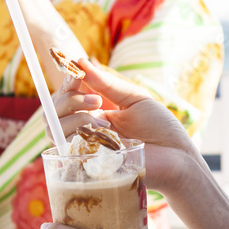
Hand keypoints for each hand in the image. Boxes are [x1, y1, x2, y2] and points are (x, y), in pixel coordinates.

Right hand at [51, 59, 201, 196]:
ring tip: (103, 121)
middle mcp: (85, 131)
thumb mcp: (134, 98)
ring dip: (74, 118)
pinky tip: (102, 134)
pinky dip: (80, 136)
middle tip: (96, 100)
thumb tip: (81, 62)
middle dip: (68, 100)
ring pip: (54, 131)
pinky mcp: (88, 167)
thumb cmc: (160, 128)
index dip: (66, 84)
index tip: (76, 75)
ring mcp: (85, 150)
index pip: (65, 98)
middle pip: (53, 114)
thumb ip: (107, 84)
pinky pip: (67, 152)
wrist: (176, 158)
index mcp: (95, 113)